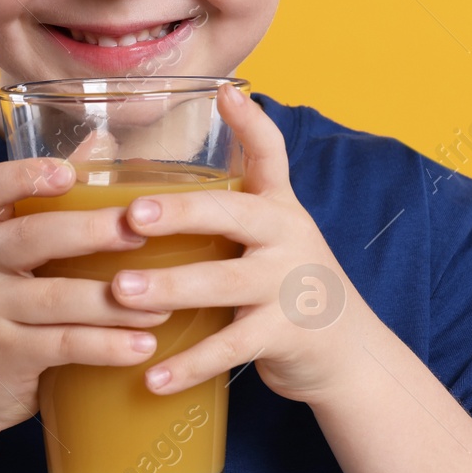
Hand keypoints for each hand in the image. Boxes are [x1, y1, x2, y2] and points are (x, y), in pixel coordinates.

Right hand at [0, 155, 171, 434]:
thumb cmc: (1, 303)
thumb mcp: (11, 252)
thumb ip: (53, 201)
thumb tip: (104, 137)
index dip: (25, 175)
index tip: (67, 173)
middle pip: (30, 237)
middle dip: (89, 232)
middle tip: (139, 231)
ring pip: (55, 298)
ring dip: (115, 301)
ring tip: (164, 303)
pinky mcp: (4, 356)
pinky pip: (61, 345)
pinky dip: (106, 346)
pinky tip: (143, 347)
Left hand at [109, 81, 370, 404]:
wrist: (349, 353)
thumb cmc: (285, 285)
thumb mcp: (270, 236)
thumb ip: (229, 208)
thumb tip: (159, 176)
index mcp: (278, 208)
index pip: (271, 155)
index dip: (251, 123)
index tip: (223, 94)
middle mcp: (288, 237)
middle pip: (233, 215)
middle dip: (180, 213)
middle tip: (131, 215)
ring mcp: (290, 287)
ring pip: (225, 282)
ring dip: (170, 287)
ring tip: (121, 292)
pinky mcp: (287, 335)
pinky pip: (231, 348)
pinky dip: (190, 365)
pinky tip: (151, 378)